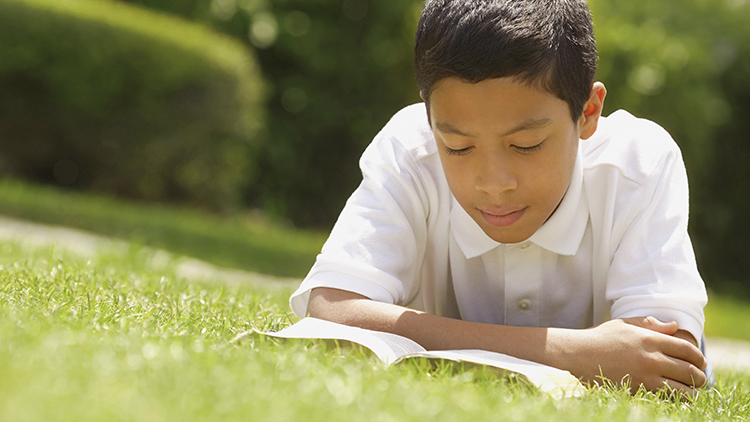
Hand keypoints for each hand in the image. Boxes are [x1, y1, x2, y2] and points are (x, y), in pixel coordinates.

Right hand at [568, 317, 706, 395]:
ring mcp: (645, 377)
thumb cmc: (599, 338)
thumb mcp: (624, 325)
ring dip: (691, 392)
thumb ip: (651, 324)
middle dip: (699, 377)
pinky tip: (672, 397)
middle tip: (698, 379)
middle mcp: (652, 358)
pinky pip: (667, 400)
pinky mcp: (638, 391)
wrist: (577, 355)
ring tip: (689, 391)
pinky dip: (675, 400)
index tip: (700, 362)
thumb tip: (674, 326)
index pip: (687, 350)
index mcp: (650, 339)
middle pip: (690, 372)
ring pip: (684, 391)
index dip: (698, 358)